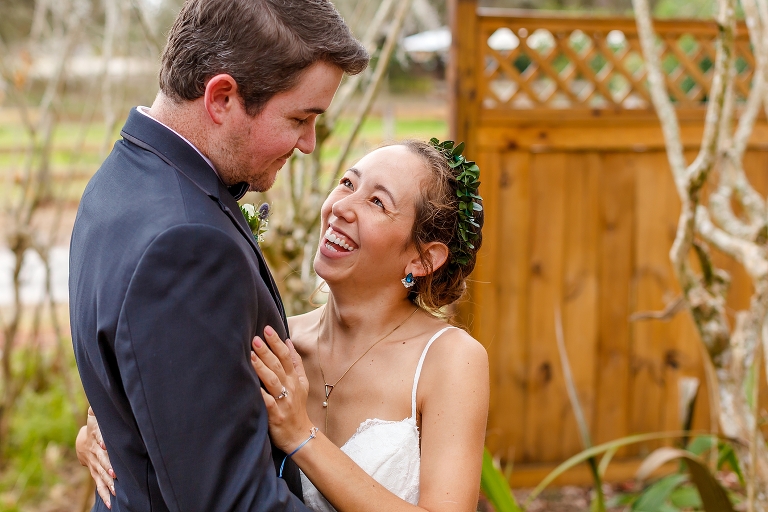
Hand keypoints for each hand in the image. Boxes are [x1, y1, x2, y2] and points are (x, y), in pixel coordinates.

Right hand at [76, 407, 115, 508]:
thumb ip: (95, 409)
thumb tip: (94, 404)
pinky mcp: (97, 475)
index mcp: (96, 442)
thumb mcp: (94, 416)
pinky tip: (110, 504)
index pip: (99, 445)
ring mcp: (95, 467)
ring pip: (101, 478)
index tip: (107, 451)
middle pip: (101, 464)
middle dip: (108, 470)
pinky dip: (104, 495)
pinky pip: (100, 486)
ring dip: (107, 485)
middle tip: (116, 475)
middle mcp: (95, 456)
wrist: (84, 442)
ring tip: (114, 493)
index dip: (103, 447)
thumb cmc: (94, 426)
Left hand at [251, 325, 314, 452]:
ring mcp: (284, 401)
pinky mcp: (276, 415)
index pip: (286, 356)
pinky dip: (261, 394)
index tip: (267, 329)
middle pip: (278, 366)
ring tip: (250, 355)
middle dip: (267, 351)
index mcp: (295, 379)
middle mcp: (290, 388)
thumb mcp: (302, 383)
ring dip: (261, 367)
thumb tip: (288, 342)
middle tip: (255, 338)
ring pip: (273, 381)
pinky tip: (251, 385)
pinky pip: (268, 402)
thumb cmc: (297, 407)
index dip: (277, 342)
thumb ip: (295, 362)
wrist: (300, 435)